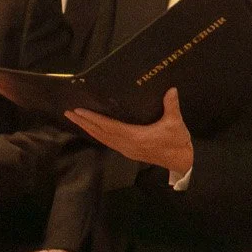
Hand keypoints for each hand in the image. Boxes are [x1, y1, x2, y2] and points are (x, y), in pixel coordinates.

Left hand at [67, 88, 193, 175]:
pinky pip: (108, 142)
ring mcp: (127, 150)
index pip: (108, 127)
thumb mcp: (176, 123)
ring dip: (88, 129)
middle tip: (69, 113)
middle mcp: (127, 145)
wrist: (182, 162)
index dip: (93, 119)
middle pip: (100, 133)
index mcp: (135, 138)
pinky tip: (93, 130)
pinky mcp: (129, 151)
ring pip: (102, 139)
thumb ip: (171, 106)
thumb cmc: (178, 143)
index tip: (79, 111)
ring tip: (76, 119)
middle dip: (84, 123)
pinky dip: (98, 134)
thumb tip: (171, 89)